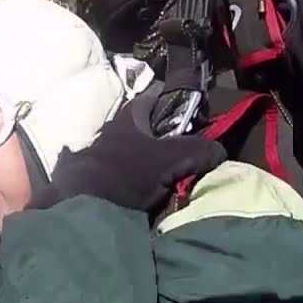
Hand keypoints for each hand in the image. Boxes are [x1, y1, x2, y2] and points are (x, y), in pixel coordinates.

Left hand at [29, 90, 226, 212]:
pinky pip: (108, 175)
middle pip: (137, 128)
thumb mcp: (171, 159)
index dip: (169, 99)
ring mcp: (92, 156)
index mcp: (127, 119)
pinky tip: (130, 191)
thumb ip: (199, 150)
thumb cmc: (127, 173)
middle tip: (177, 149)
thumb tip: (220, 150)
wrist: (82, 204)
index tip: (186, 107)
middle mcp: (108, 132)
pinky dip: (120, 180)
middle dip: (155, 136)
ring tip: (157, 175)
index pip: (150, 98)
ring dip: (136, 160)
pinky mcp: (83, 180)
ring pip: (122, 152)